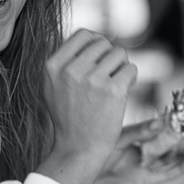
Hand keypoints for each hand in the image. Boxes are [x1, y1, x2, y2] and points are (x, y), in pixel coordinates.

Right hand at [37, 29, 137, 183]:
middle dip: (111, 56)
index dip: (97, 42)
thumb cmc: (69, 118)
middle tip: (110, 75)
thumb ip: (66, 61)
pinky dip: (131, 79)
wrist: (78, 148)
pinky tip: (123, 91)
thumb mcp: (53, 87)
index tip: (101, 57)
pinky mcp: (112, 90)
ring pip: (120, 54)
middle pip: (104, 43)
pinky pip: (131, 69)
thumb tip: (93, 37)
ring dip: (122, 67)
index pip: (83, 35)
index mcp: (53, 67)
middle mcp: (70, 70)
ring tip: (115, 84)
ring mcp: (92, 80)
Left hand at [84, 118, 183, 183]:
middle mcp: (138, 151)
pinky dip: (180, 168)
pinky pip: (165, 174)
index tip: (177, 111)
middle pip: (162, 141)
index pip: (152, 126)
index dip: (165, 120)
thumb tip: (158, 123)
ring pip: (165, 156)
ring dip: (177, 148)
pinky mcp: (143, 180)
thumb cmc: (92, 160)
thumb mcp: (117, 140)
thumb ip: (139, 132)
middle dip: (174, 133)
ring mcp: (141, 166)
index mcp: (130, 138)